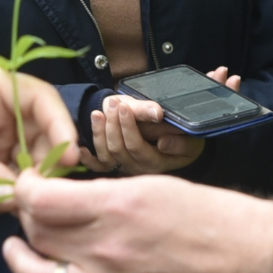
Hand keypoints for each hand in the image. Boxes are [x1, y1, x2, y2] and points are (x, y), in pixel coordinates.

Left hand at [0, 68, 78, 198]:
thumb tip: (16, 198)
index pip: (40, 99)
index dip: (59, 126)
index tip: (68, 159)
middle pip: (41, 132)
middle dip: (43, 163)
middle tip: (38, 195)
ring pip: (27, 158)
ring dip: (26, 182)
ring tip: (14, 206)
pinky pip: (8, 173)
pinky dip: (9, 190)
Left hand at [0, 172, 272, 272]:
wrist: (256, 263)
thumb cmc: (217, 218)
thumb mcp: (159, 186)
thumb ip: (110, 195)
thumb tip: (75, 200)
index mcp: (116, 205)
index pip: (41, 198)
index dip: (26, 190)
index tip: (31, 187)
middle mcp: (105, 247)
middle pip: (37, 234)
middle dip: (27, 220)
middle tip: (35, 216)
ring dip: (18, 262)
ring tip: (18, 252)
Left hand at [85, 94, 206, 176]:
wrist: (177, 142)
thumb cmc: (183, 139)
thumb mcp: (190, 140)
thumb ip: (179, 142)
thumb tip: (163, 143)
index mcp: (156, 163)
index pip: (136, 147)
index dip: (128, 127)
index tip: (124, 106)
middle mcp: (137, 168)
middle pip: (118, 149)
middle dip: (113, 125)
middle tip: (112, 103)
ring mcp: (124, 167)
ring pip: (105, 155)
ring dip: (99, 133)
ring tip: (98, 113)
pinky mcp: (115, 167)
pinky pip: (98, 166)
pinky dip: (88, 158)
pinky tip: (82, 147)